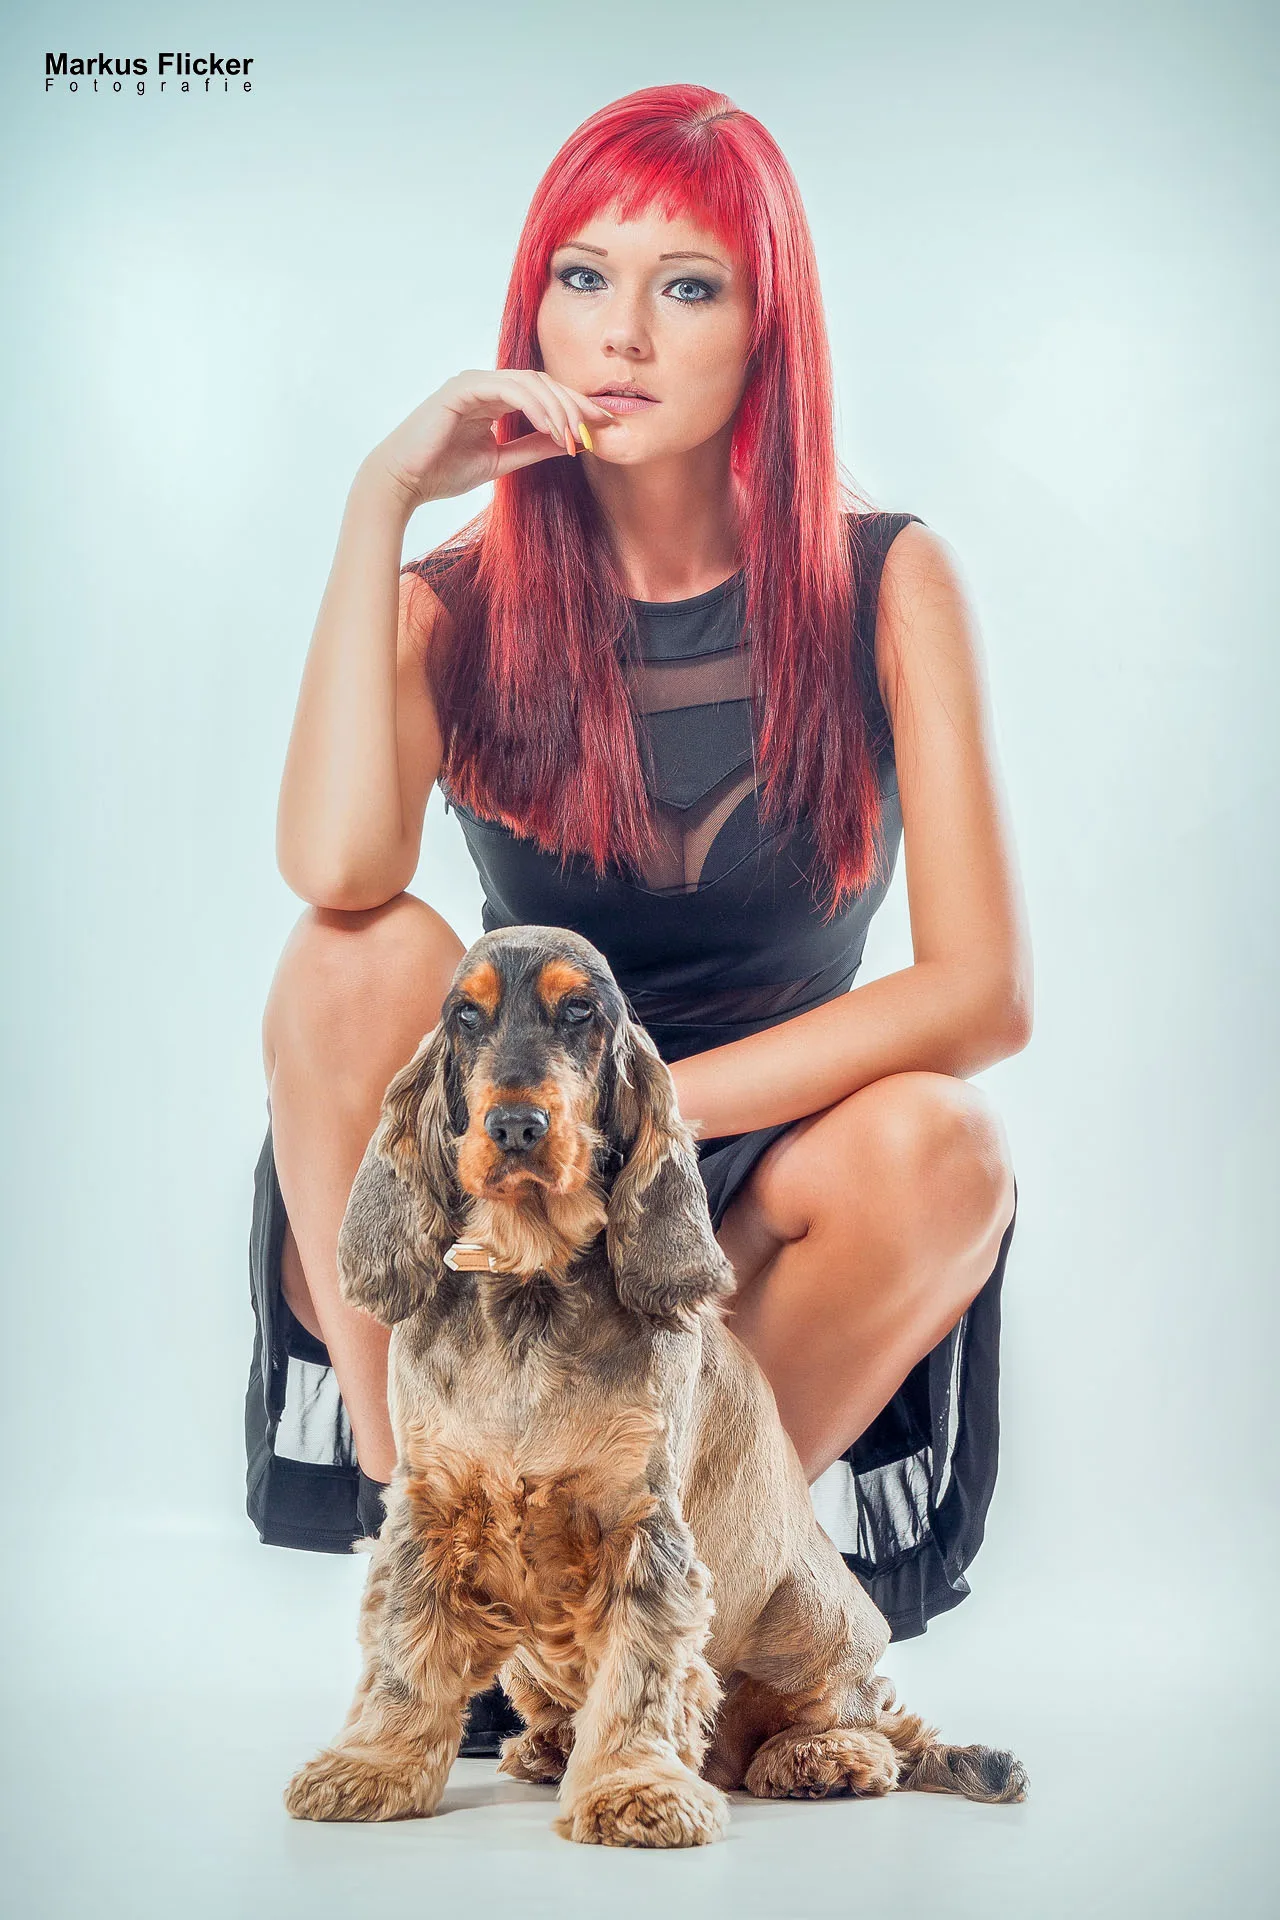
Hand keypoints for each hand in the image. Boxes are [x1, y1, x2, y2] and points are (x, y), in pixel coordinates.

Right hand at [362, 370, 617, 509]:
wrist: (404, 482)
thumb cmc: (443, 473)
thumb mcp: (500, 461)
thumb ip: (532, 448)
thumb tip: (568, 443)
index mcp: (494, 398)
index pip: (544, 394)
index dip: (576, 408)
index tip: (604, 426)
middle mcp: (486, 384)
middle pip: (544, 383)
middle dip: (576, 404)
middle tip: (601, 426)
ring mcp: (474, 382)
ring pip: (532, 383)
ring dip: (560, 409)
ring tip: (578, 435)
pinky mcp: (463, 388)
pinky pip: (510, 390)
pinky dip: (537, 408)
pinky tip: (553, 429)